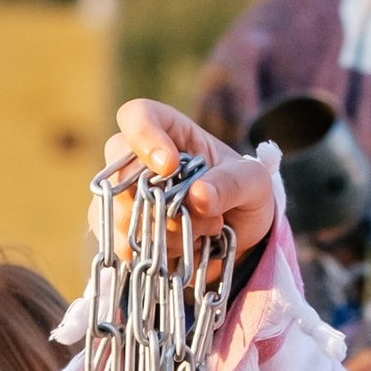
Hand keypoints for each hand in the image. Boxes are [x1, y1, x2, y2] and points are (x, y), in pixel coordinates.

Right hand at [106, 97, 279, 260]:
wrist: (242, 235)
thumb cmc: (245, 193)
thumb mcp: (253, 182)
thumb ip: (231, 184)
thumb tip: (198, 196)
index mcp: (169, 132)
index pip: (137, 116)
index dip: (144, 137)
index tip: (168, 165)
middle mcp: (139, 161)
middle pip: (117, 171)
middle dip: (160, 201)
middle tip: (201, 214)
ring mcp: (127, 199)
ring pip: (121, 215)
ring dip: (167, 233)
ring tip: (203, 233)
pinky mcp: (126, 235)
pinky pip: (124, 247)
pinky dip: (159, 254)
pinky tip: (185, 250)